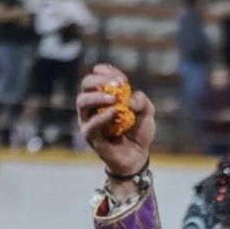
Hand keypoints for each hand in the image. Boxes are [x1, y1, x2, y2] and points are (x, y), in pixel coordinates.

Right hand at [77, 64, 154, 178]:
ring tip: (114, 99)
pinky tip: (114, 112)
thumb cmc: (138, 132)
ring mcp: (88, 120)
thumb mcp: (147, 112)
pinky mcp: (90, 135)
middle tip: (118, 84)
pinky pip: (91, 124)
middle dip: (100, 80)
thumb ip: (142, 101)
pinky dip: (102, 117)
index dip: (108, 72)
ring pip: (82, 101)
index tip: (121, 77)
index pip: (98, 76)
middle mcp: (93, 105)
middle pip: (86, 84)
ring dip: (97, 97)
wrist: (137, 156)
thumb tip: (130, 99)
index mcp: (104, 96)